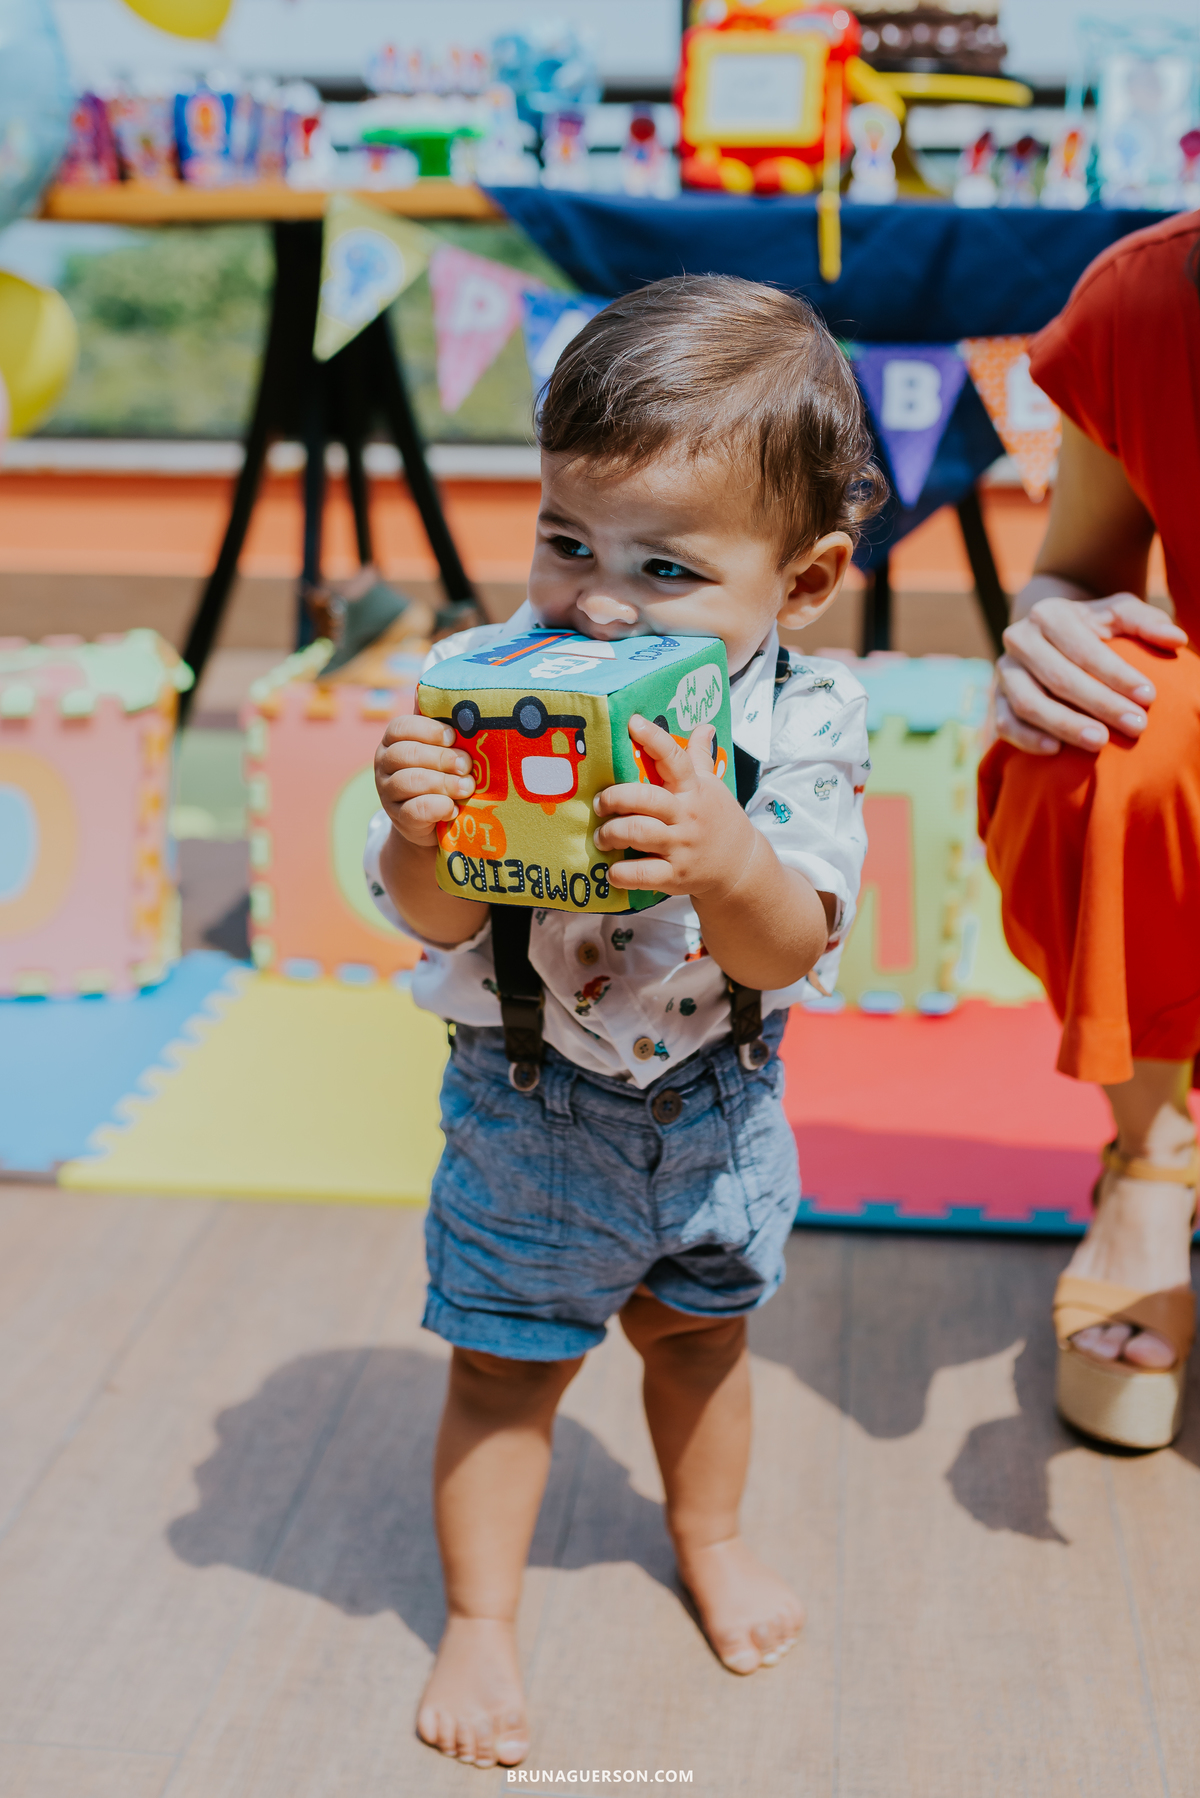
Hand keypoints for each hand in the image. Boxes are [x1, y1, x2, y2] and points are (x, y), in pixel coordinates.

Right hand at [374, 714, 474, 847]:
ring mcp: (388, 792)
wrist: (436, 820)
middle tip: (466, 766)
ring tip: (467, 787)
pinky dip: (438, 807)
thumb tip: (433, 673)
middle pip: (406, 754)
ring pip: (409, 781)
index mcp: (394, 740)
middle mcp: (384, 763)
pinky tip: (454, 808)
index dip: (428, 731)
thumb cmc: (443, 773)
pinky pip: (415, 810)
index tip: (452, 737)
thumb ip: (439, 718)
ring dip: (444, 783)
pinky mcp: (398, 819)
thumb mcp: (441, 746)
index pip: (401, 727)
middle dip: (441, 758)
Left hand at [593, 716, 755, 897]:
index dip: (654, 739)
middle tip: (601, 803)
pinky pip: (642, 874)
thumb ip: (701, 758)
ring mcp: (681, 847)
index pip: (675, 759)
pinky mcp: (675, 876)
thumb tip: (704, 726)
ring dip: (612, 832)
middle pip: (646, 798)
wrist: (741, 867)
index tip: (633, 723)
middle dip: (615, 798)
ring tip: (602, 835)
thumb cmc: (719, 821)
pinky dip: (621, 873)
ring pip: (638, 833)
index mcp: (694, 790)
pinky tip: (612, 869)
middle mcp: (687, 816)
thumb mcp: (714, 788)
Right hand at [994, 593, 1185, 755]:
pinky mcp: (996, 699)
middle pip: (1058, 678)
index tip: (1150, 698)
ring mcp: (1004, 671)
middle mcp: (1019, 639)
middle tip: (1136, 726)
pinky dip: (1027, 738)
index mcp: (1049, 614)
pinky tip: (1055, 751)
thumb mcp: (1119, 613)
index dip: (1116, 674)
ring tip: (1100, 742)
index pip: (1084, 648)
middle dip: (1100, 704)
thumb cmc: (1094, 627)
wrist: (1049, 635)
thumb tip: (1176, 639)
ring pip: (1029, 703)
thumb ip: (1147, 622)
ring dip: (1065, 725)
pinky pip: (1005, 722)